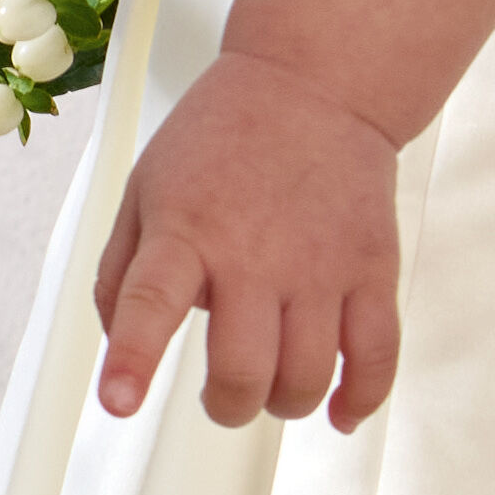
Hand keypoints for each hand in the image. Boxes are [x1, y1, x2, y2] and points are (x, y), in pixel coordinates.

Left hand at [94, 47, 407, 429]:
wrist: (316, 83)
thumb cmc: (223, 139)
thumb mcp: (145, 187)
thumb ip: (120, 272)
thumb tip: (120, 343)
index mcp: (186, 230)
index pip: (151, 303)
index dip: (133, 359)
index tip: (119, 402)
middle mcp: (254, 253)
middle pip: (243, 369)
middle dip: (227, 404)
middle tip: (224, 393)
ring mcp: (320, 265)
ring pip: (306, 377)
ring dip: (284, 403)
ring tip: (273, 385)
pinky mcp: (372, 269)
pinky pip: (375, 356)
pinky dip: (360, 398)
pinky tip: (340, 411)